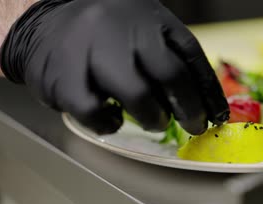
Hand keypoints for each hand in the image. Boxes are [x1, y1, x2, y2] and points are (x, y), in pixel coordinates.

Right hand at [0, 0, 228, 134]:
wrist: (45, 18)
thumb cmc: (104, 31)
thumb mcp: (142, 27)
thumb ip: (168, 54)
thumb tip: (201, 100)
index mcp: (147, 17)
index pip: (190, 54)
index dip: (208, 90)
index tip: (217, 116)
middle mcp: (122, 29)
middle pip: (169, 74)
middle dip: (188, 108)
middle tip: (194, 125)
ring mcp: (93, 51)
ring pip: (136, 94)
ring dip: (153, 117)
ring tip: (154, 121)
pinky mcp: (63, 76)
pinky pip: (95, 111)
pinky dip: (110, 123)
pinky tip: (113, 119)